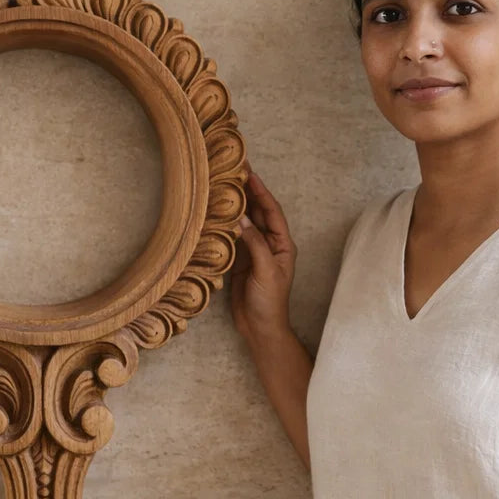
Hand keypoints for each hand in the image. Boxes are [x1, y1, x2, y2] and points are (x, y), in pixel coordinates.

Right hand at [230, 172, 296, 345]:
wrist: (260, 327)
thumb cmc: (270, 301)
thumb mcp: (266, 271)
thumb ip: (255, 244)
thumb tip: (241, 218)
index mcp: (282, 245)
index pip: (272, 211)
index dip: (261, 192)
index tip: (249, 173)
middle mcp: (269, 244)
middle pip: (258, 212)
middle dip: (248, 192)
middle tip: (234, 171)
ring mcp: (254, 251)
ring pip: (245, 222)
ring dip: (236, 205)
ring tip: (223, 185)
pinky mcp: (240, 260)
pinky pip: (233, 237)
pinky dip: (225, 223)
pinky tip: (215, 212)